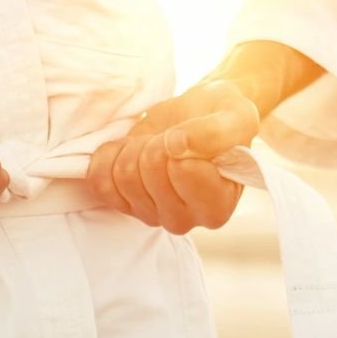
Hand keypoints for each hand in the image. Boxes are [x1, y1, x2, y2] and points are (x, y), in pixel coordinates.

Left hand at [85, 80, 257, 232]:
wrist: (197, 117)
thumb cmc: (222, 119)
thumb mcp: (237, 116)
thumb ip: (216, 132)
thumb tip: (176, 144)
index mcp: (217, 207)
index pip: (182, 169)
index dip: (182, 140)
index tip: (193, 137)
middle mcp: (184, 220)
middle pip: (148, 171)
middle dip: (156, 142)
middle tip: (171, 137)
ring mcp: (150, 215)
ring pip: (123, 176)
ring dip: (135, 147)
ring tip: (155, 143)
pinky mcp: (123, 205)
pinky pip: (99, 182)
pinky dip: (110, 156)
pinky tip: (131, 149)